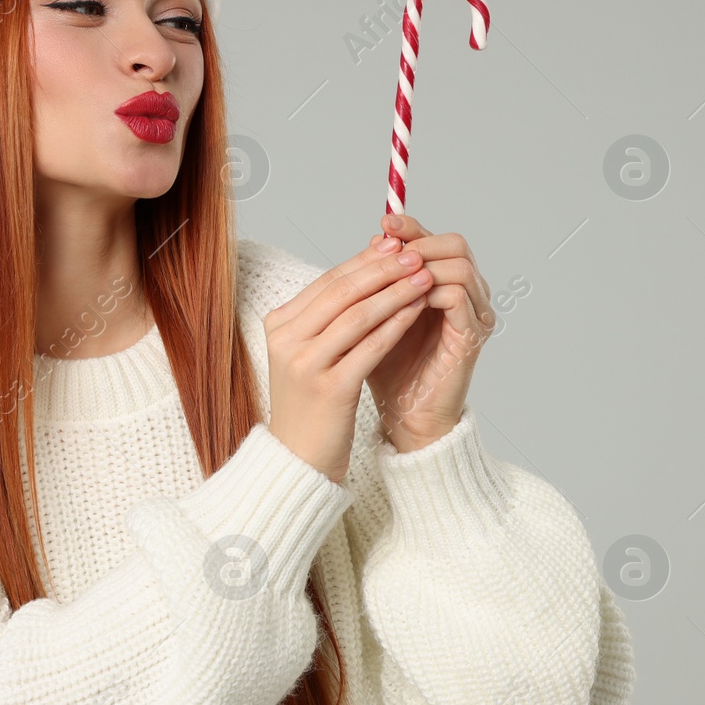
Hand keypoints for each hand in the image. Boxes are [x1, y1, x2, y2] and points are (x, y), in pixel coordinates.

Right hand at [263, 238, 434, 482]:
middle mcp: (287, 341)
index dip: (364, 260)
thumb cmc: (312, 404)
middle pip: (342, 291)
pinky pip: (371, 346)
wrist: (298, 459)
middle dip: (383, 268)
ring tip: (424, 275)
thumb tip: (368, 266)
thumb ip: (332, 314)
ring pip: (359, 315)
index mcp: (279, 325)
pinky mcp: (330, 388)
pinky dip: (397, 323)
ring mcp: (306, 365)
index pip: (328, 282)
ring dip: (396, 291)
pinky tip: (419, 309)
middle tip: (415, 252)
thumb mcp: (311, 353)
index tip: (394, 244)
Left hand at [366, 213, 494, 451]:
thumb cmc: (388, 367)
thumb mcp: (377, 314)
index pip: (437, 240)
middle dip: (420, 241)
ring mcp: (475, 315)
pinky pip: (456, 297)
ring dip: (423, 264)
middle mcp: (469, 296)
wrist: (403, 415)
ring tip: (392, 273)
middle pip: (456, 244)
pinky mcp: (472, 335)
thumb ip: (381, 279)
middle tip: (389, 247)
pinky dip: (428, 291)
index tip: (383, 224)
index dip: (412, 227)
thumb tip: (376, 237)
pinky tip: (402, 299)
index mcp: (447, 286)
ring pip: (459, 265)